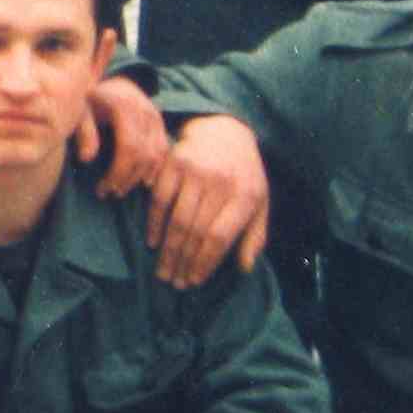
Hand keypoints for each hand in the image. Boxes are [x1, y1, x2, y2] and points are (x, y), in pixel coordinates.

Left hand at [73, 76, 168, 196]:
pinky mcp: (160, 122)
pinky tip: (139, 180)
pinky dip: (154, 168)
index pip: (129, 149)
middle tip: (110, 192)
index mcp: (124, 106)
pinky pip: (163, 150)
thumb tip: (87, 158)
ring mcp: (155, 115)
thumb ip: (83, 132)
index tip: (102, 188)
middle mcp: (145, 110)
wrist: (106, 81)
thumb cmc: (88, 99)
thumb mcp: (79, 111)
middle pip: (144, 155)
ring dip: (140, 177)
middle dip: (127, 179)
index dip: (118, 173)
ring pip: (157, 155)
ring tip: (121, 189)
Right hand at [146, 114, 269, 289]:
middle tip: (174, 282)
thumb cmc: (244, 174)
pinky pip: (159, 199)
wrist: (225, 131)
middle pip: (196, 232)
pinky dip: (154, 223)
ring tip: (163, 270)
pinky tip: (152, 242)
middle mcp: (220, 182)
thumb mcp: (260, 202)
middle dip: (183, 262)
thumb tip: (245, 268)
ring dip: (168, 250)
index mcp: (244, 196)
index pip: (219, 238)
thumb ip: (255, 236)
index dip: (204, 263)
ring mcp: (195, 171)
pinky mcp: (173, 162)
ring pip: (177, 219)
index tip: (193, 281)